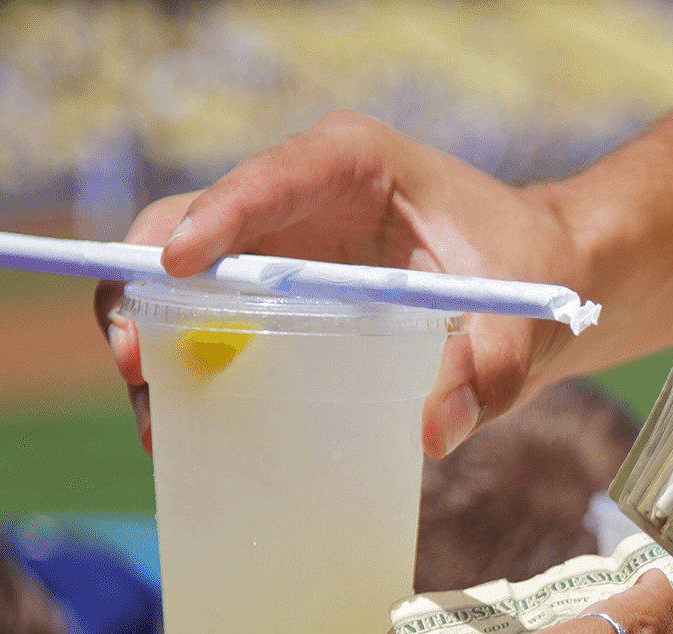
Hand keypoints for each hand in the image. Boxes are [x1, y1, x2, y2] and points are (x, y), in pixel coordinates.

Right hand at [94, 110, 587, 456]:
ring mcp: (278, 241)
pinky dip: (183, 361)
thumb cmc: (526, 277)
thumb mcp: (519, 323)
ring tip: (152, 414)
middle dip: (147, 285)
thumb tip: (435, 431)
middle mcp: (300, 192)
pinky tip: (180, 421)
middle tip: (137, 362)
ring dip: (151, 335)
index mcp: (356, 163)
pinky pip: (207, 315)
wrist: (535, 279)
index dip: (215, 219)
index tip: (176, 267)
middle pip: (191, 219)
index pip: (272, 178)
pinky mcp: (273, 289)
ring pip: (181, 274)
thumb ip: (488, 368)